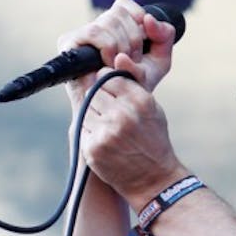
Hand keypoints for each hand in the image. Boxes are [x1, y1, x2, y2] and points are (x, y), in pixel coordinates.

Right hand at [57, 0, 175, 112]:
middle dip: (133, 39)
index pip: (124, 4)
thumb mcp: (160, 59)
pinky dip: (109, 46)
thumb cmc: (136, 83)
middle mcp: (96, 26)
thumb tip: (149, 18)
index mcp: (114, 26)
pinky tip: (110, 63)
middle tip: (133, 60)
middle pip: (118, 13)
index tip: (144, 41)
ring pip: (108, 21)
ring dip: (122, 45)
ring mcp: (81, 34)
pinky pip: (94, 32)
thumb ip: (164, 36)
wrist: (117, 106)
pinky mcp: (68, 43)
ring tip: (121, 64)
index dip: (138, 18)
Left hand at [78, 65, 186, 207]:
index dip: (108, 85)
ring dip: (93, 116)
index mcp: (140, 100)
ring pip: (85, 109)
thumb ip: (134, 82)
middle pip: (93, 91)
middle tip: (111, 115)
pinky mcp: (93, 147)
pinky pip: (81, 129)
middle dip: (99, 100)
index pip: (107, 76)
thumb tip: (118, 57)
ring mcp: (106, 131)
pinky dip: (90, 133)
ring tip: (110, 130)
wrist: (154, 179)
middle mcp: (122, 114)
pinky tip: (106, 142)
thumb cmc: (153, 140)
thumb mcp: (152, 107)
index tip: (113, 95)